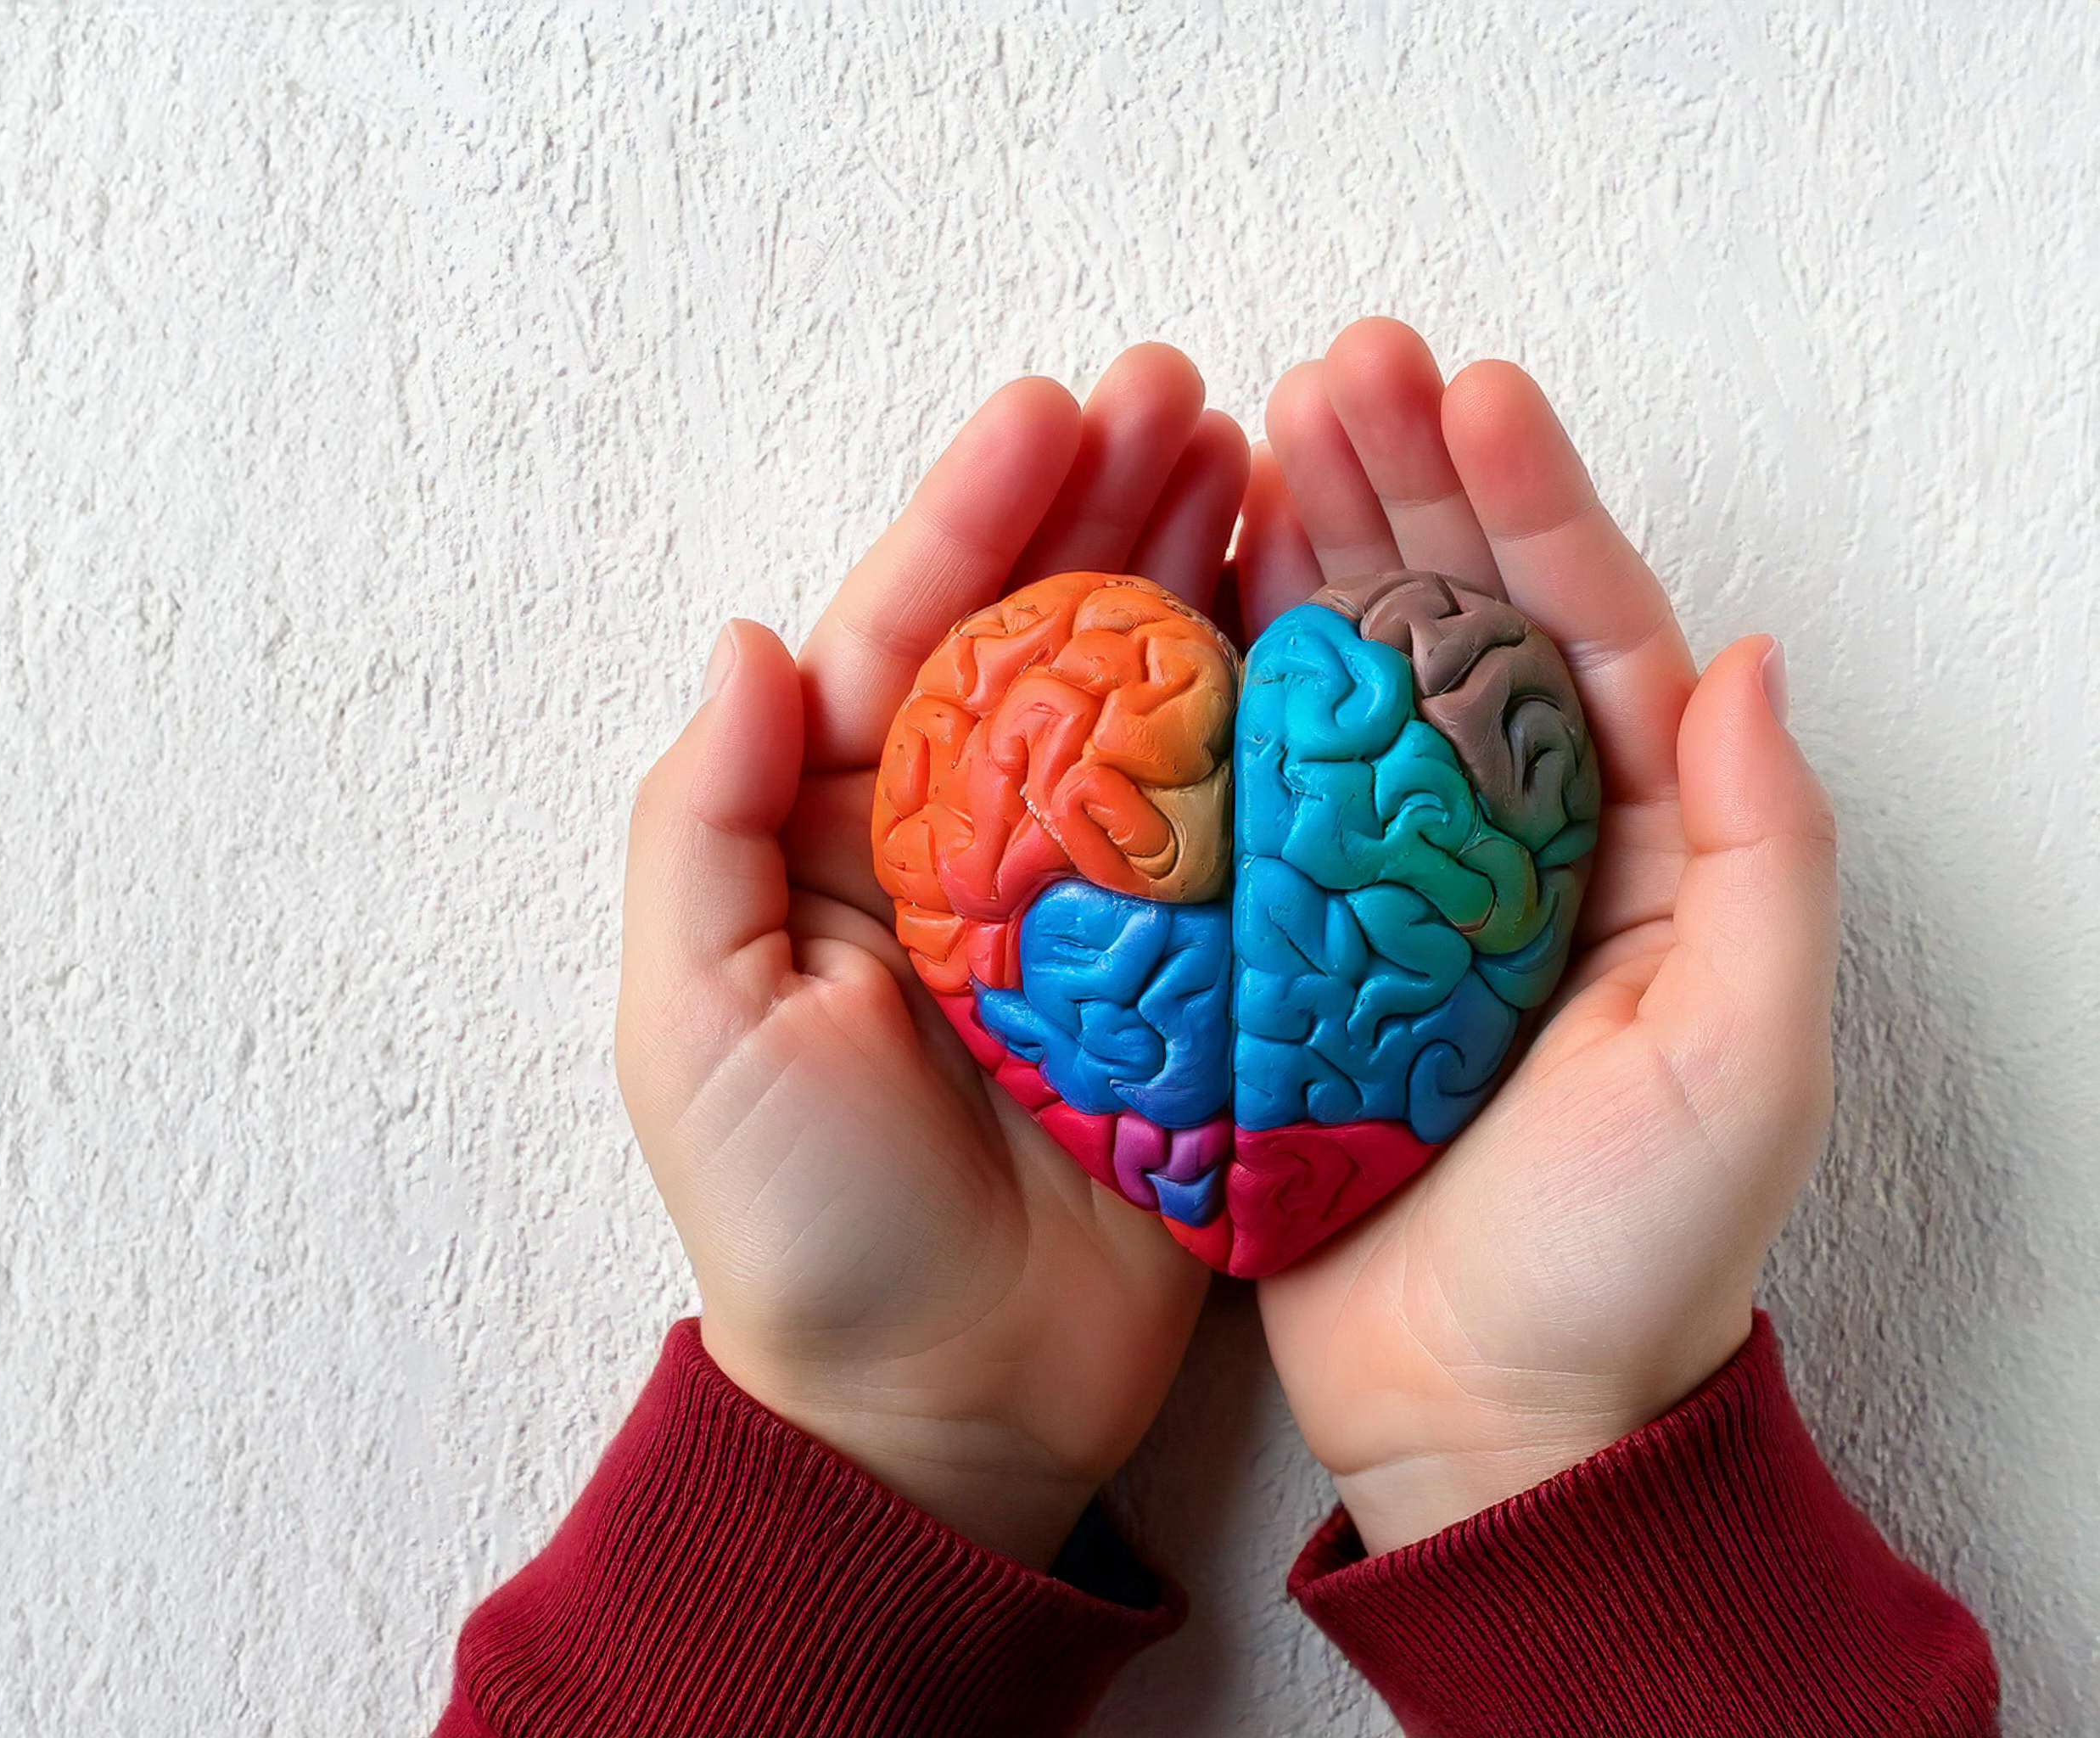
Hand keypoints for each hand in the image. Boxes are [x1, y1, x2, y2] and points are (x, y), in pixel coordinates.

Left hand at [621, 346, 1242, 1563]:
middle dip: (1109, 505)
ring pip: (1155, 702)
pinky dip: (1289, 718)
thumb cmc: (791, 1227)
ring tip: (1276, 451)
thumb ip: (704, 827)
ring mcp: (1091, 914)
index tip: (1054, 405)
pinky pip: (1247, 826)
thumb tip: (747, 641)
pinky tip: (1342, 619)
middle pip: (1045, 639)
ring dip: (1208, 573)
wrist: (932, 1411)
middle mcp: (968, 853)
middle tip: (1195, 388)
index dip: (978, 515)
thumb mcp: (695, 1023)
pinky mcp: (1197, 988)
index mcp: (839, 841)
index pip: (909, 636)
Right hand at [1246, 319, 1840, 1551]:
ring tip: (1238, 426)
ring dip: (1292, 548)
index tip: (1464, 384)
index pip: (1579, 635)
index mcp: (1627, 853)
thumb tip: (1739, 660)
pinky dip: (1199, 688)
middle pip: (1443, 625)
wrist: (1488, 1423)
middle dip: (1390, 480)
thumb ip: (1762, 855)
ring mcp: (1374, 901)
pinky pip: (1232, 796)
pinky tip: (1158, 599)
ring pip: (1330, 683)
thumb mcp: (1747, 1055)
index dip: (1523, 503)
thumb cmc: (1635, 1258)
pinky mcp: (1269, 963)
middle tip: (1329, 360)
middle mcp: (1497, 853)